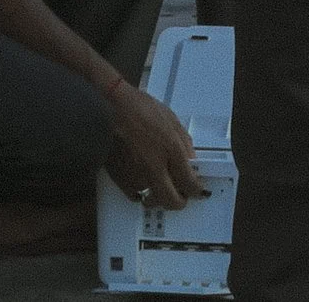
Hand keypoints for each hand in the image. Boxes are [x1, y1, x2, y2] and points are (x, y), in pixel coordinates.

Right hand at [103, 82, 202, 211]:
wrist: (109, 107)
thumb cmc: (142, 108)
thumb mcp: (171, 120)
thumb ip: (185, 145)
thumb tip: (191, 164)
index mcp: (171, 149)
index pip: (189, 183)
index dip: (197, 191)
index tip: (199, 191)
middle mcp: (154, 167)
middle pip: (172, 201)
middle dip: (180, 201)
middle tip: (182, 195)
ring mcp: (135, 175)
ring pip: (153, 200)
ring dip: (160, 196)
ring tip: (161, 186)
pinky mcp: (119, 178)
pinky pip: (135, 195)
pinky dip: (142, 192)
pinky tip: (143, 181)